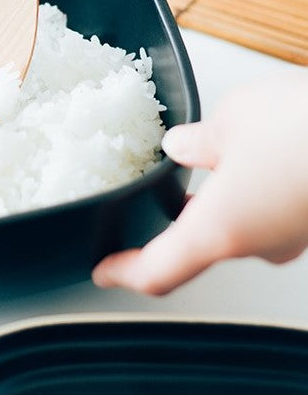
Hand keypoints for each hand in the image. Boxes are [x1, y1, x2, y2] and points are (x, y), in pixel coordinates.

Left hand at [92, 69, 307, 294]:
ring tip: (210, 158)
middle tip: (157, 194)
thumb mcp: (231, 121)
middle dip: (176, 216)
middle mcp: (259, 244)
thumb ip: (198, 142)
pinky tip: (252, 155)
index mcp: (220, 229)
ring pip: (237, 224)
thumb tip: (182, 146)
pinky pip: (268, 210)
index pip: (158, 270)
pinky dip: (249, 189)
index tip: (105, 271)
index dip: (125, 274)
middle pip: (197, 244)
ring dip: (217, 196)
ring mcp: (293, 236)